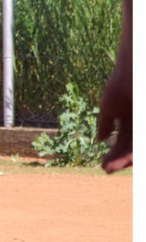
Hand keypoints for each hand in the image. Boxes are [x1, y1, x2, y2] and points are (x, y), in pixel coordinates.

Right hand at [97, 58, 131, 172]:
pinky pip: (140, 141)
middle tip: (108, 169)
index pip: (125, 144)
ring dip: (128, 159)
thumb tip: (101, 139)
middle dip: (121, 161)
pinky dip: (134, 152)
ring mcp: (141, 124)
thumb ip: (106, 123)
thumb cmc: (122, 84)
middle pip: (132, 149)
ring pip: (138, 147)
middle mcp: (138, 125)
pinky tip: (128, 157)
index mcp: (132, 122)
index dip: (115, 156)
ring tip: (115, 166)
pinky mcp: (143, 125)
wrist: (134, 72)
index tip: (104, 166)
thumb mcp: (110, 106)